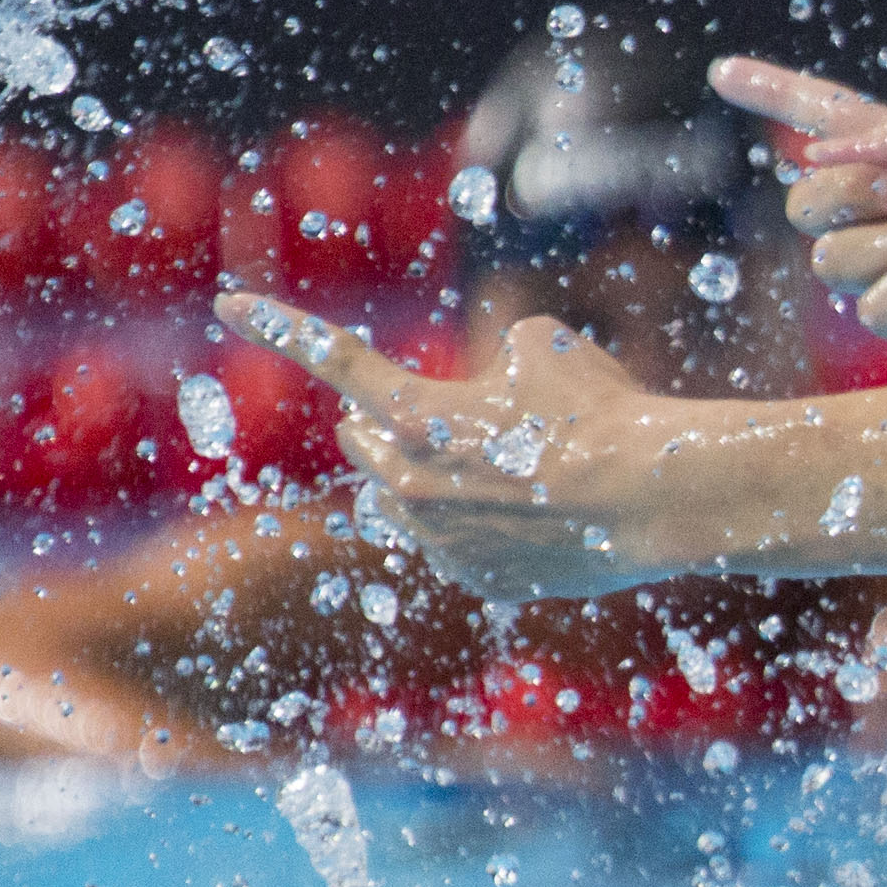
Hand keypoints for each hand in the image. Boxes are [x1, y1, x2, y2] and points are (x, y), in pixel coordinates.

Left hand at [225, 297, 672, 602]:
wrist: (659, 497)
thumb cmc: (604, 410)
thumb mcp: (544, 346)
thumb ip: (491, 360)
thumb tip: (493, 392)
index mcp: (414, 413)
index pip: (334, 357)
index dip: (279, 326)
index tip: (227, 304)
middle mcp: (410, 484)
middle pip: (364, 443)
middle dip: (387, 427)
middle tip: (440, 420)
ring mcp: (441, 542)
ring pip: (406, 504)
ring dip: (434, 482)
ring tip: (507, 473)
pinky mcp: (481, 582)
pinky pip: (456, 550)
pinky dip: (482, 529)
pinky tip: (538, 518)